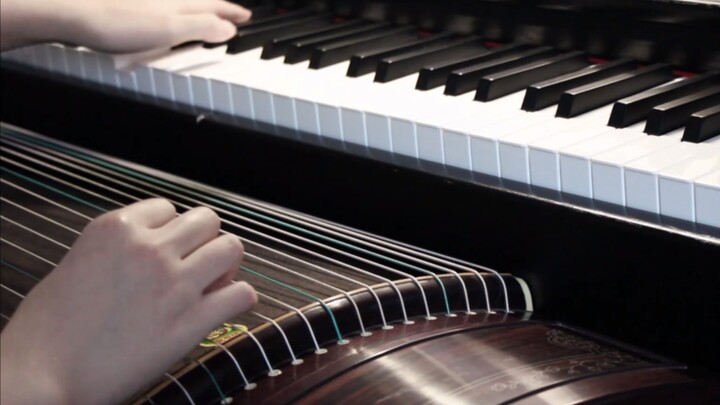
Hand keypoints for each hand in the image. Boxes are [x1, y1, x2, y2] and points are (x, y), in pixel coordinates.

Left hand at [0, 0, 250, 51]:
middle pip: (200, 4)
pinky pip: (164, 12)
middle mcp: (165, 1)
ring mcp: (148, 5)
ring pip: (182, 6)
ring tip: (210, 16)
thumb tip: (228, 28)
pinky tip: (170, 20)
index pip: (214, 7)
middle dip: (219, 10)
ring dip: (200, 11)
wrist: (77, 15)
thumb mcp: (169, 29)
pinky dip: (177, 16)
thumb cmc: (119, 24)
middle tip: (234, 15)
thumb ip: (201, 27)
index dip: (232, 13)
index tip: (247, 17)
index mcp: (179, 5)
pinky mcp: (132, 12)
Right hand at [0, 199, 256, 403]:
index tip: (165, 249)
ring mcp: (175, 284)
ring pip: (231, 248)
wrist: (42, 376)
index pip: (168, 208)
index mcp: (116, 228)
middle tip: (195, 263)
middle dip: (204, 240)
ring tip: (213, 282)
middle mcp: (150, 249)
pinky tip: (223, 308)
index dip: (170, 230)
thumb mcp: (76, 264)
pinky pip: (242, 294)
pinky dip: (239, 298)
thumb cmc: (48, 328)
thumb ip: (119, 250)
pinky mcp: (192, 321)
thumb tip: (153, 251)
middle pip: (207, 220)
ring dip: (226, 264)